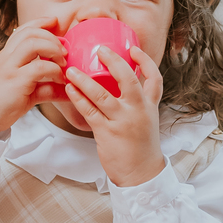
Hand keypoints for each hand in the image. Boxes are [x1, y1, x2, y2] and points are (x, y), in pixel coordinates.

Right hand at [0, 20, 65, 139]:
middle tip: (65, 51)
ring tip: (63, 62)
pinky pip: (39, 67)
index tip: (55, 23)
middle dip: (52, 37)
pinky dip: (54, 70)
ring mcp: (10, 68)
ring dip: (53, 49)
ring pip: (33, 44)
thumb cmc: (3, 103)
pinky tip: (60, 79)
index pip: (23, 30)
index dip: (41, 22)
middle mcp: (7, 57)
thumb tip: (68, 88)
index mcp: (7, 55)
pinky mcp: (15, 81)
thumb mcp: (27, 89)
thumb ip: (46, 85)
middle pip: (31, 33)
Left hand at [64, 43, 164, 188]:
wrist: (141, 174)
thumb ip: (137, 103)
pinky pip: (89, 111)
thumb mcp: (147, 120)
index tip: (133, 48)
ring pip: (101, 94)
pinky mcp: (107, 132)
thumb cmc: (140, 147)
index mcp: (150, 106)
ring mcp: (122, 121)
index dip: (145, 60)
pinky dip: (77, 98)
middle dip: (113, 60)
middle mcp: (138, 110)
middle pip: (127, 78)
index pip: (154, 77)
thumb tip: (121, 84)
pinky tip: (69, 89)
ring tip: (71, 70)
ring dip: (84, 79)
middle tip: (100, 49)